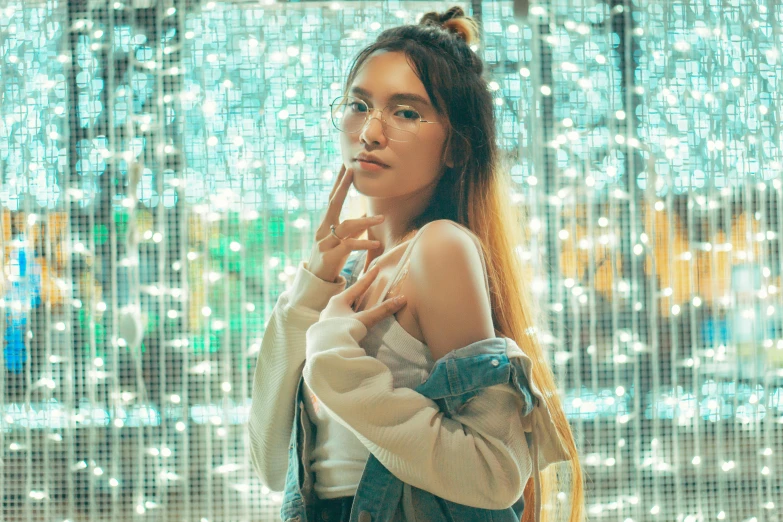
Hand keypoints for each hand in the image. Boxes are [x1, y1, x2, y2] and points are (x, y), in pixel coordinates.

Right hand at [307, 165, 384, 282]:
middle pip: (333, 204)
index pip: (332, 199)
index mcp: (325, 225)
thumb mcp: (339, 242)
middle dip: (343, 186)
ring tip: (382, 218)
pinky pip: (349, 246)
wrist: (316, 282)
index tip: (345, 165)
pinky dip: (363, 244)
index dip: (339, 183)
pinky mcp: (331, 256)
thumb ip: (351, 229)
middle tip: (352, 171)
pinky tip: (376, 244)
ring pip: (346, 226)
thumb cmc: (330, 259)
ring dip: (365, 221)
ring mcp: (325, 243)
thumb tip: (367, 215)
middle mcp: (323, 230)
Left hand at [319, 264, 406, 330]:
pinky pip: (338, 320)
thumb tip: (402, 299)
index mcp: (338, 301)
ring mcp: (326, 320)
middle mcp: (330, 308)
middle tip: (367, 287)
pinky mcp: (325, 331)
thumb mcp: (364, 319)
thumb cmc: (343, 332)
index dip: (368, 278)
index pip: (357, 286)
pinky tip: (349, 324)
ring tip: (359, 307)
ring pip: (342, 309)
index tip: (376, 268)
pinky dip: (346, 319)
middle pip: (348, 297)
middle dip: (358, 293)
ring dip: (351, 308)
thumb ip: (382, 310)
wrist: (326, 351)